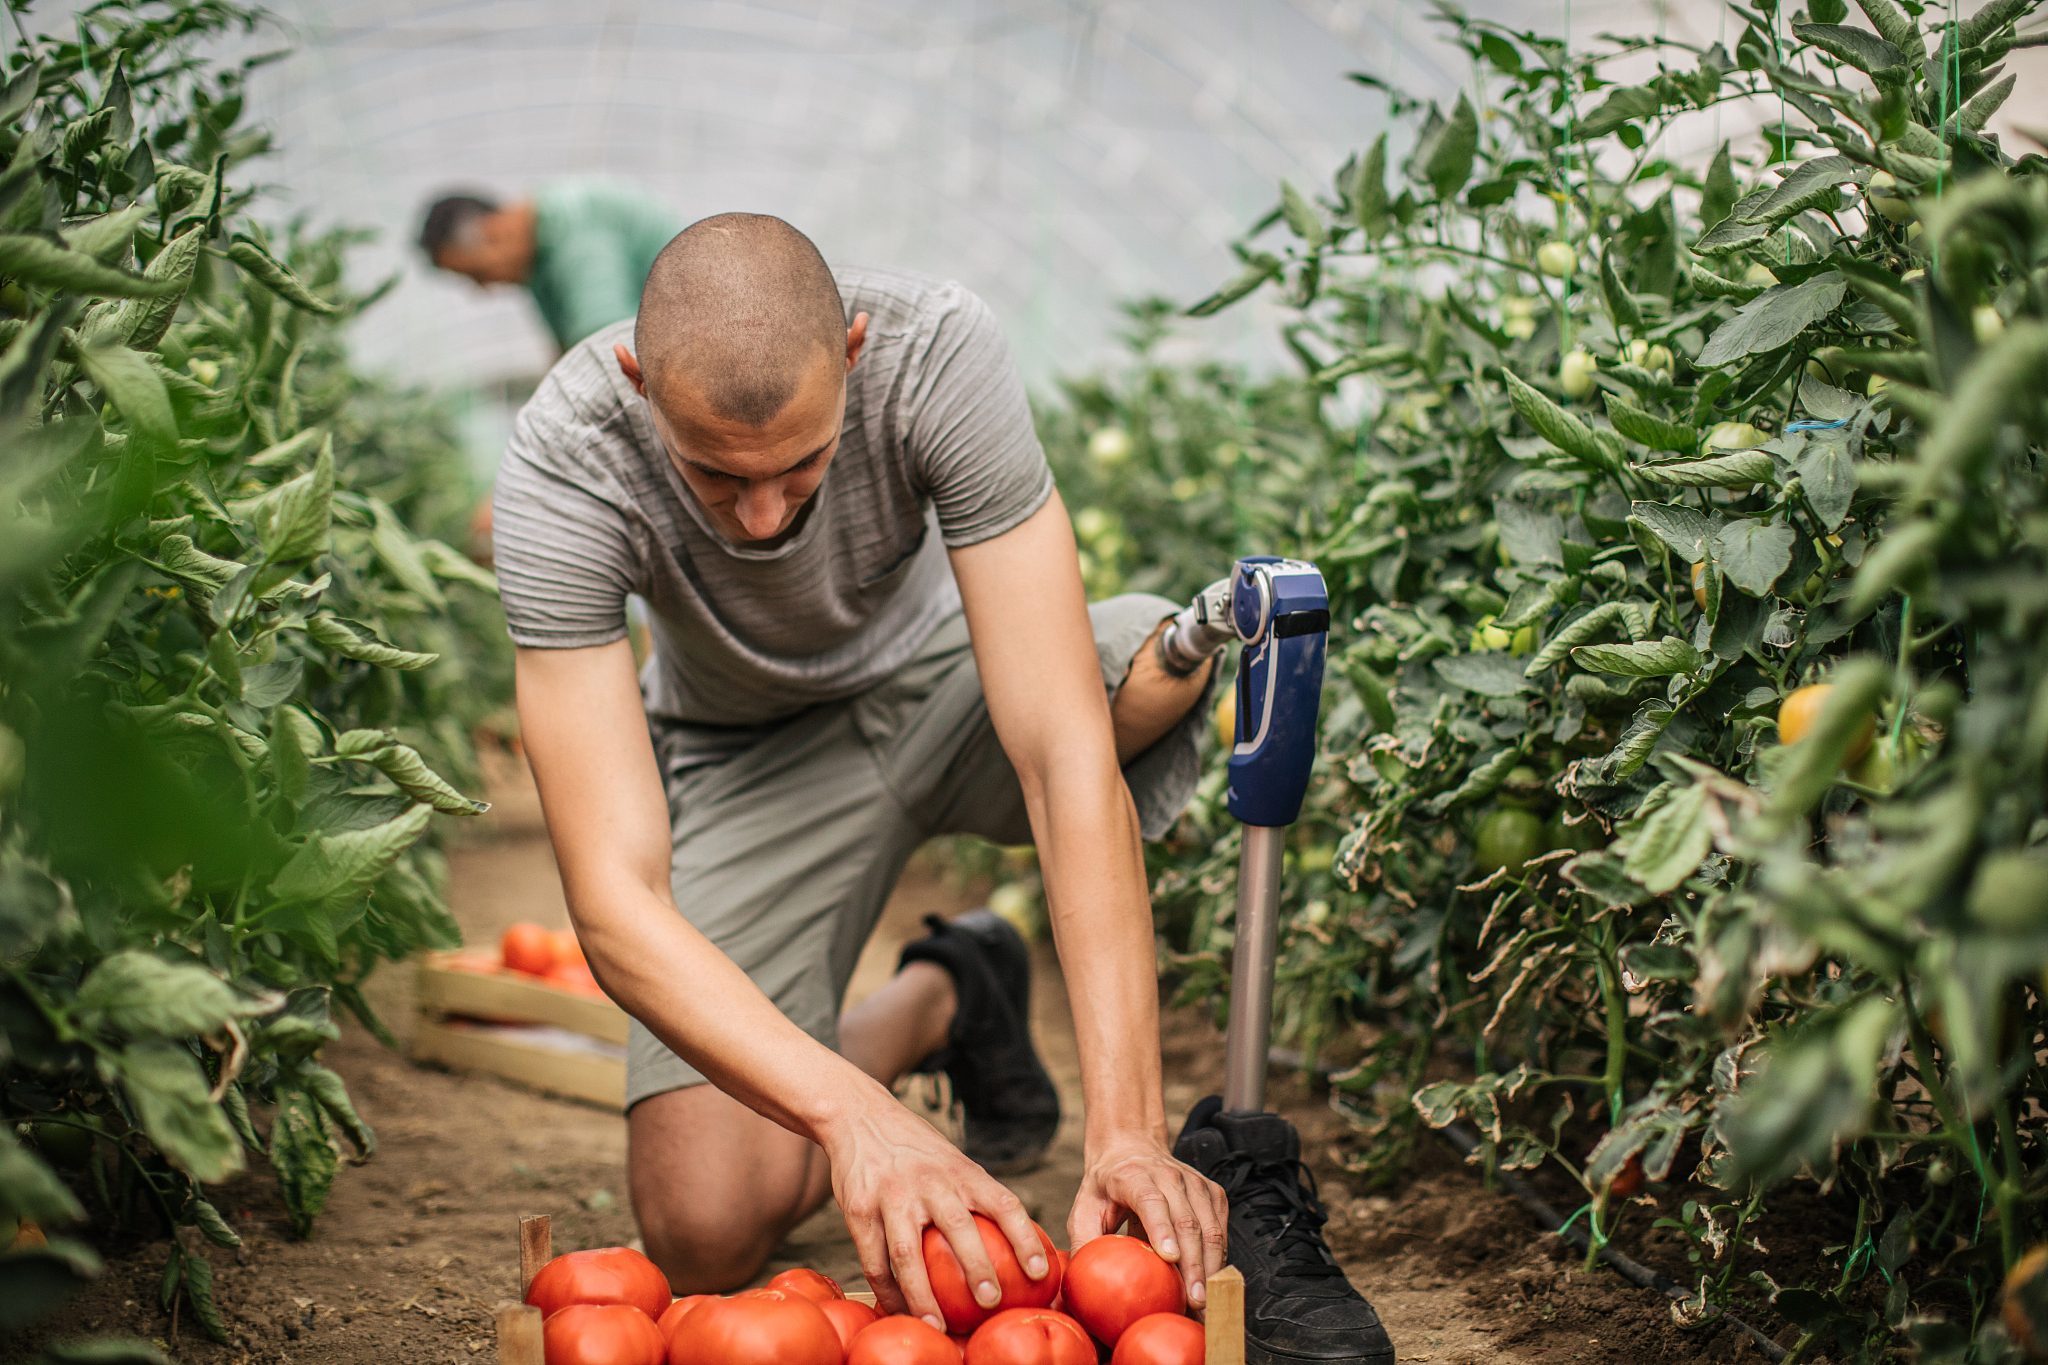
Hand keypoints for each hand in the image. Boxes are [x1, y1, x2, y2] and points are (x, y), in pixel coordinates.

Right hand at [824, 1093, 1050, 1326]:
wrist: (858, 1116)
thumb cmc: (915, 1148)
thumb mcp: (951, 1160)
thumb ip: (975, 1195)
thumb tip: (1012, 1244)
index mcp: (960, 1170)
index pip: (1002, 1202)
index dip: (1024, 1237)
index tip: (1039, 1271)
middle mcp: (929, 1182)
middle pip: (958, 1228)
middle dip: (976, 1268)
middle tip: (991, 1302)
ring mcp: (892, 1196)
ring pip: (908, 1255)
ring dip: (924, 1295)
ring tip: (939, 1325)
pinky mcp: (859, 1211)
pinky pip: (874, 1261)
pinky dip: (889, 1292)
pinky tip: (900, 1311)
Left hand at [1069, 1134, 1227, 1307]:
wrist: (1131, 1149)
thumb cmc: (1106, 1187)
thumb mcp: (1084, 1210)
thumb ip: (1083, 1244)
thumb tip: (1079, 1282)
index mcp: (1133, 1176)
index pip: (1150, 1200)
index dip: (1161, 1228)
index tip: (1170, 1257)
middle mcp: (1168, 1175)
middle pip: (1186, 1221)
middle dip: (1193, 1265)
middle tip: (1192, 1301)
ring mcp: (1194, 1183)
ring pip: (1210, 1227)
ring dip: (1209, 1268)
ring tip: (1204, 1302)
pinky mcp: (1212, 1192)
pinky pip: (1221, 1229)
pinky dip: (1218, 1259)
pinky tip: (1210, 1283)